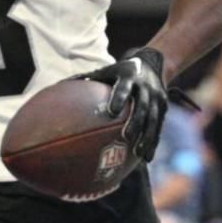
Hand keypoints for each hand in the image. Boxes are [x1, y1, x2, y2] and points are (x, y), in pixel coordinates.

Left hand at [78, 47, 171, 163]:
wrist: (153, 64)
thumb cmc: (120, 71)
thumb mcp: (106, 71)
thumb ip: (85, 78)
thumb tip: (58, 85)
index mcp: (129, 76)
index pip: (124, 87)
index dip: (119, 97)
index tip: (111, 112)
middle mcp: (145, 87)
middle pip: (142, 106)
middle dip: (135, 122)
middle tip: (126, 137)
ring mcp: (157, 98)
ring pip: (153, 119)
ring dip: (147, 137)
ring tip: (138, 153)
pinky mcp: (163, 108)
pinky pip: (158, 127)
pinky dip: (154, 142)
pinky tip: (147, 158)